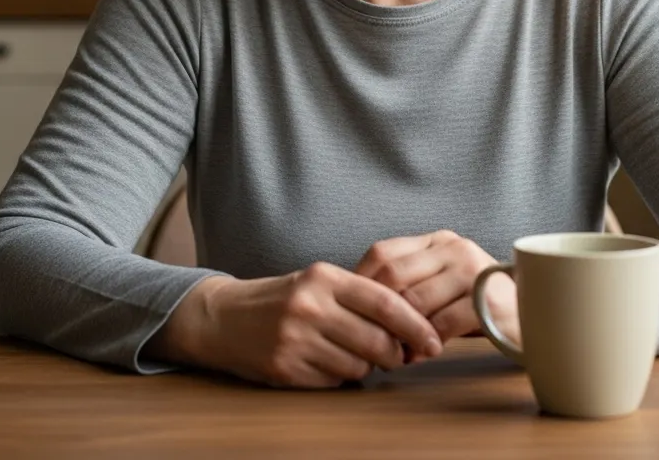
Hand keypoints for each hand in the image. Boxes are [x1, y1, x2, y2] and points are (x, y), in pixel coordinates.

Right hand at [146, 264, 442, 387]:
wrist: (223, 318)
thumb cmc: (283, 298)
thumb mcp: (318, 282)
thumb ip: (359, 297)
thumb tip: (409, 327)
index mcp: (324, 278)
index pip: (384, 301)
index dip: (415, 324)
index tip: (434, 341)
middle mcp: (311, 306)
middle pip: (377, 340)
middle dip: (395, 353)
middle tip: (397, 355)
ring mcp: (296, 339)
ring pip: (358, 365)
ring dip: (366, 367)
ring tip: (352, 354)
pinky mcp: (285, 368)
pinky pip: (334, 381)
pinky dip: (340, 377)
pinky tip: (326, 364)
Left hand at [355, 230, 519, 356]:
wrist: (535, 316)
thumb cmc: (478, 304)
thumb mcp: (443, 283)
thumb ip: (411, 282)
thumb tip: (362, 304)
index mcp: (438, 240)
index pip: (383, 252)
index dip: (361, 282)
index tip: (353, 311)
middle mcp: (454, 247)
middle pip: (394, 274)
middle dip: (377, 311)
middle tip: (369, 337)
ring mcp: (472, 271)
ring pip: (415, 301)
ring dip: (399, 332)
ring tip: (394, 352)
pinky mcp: (486, 300)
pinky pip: (441, 323)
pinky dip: (425, 343)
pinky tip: (421, 354)